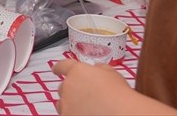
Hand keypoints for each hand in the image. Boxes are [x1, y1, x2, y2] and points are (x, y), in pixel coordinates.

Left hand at [53, 59, 176, 114]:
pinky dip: (73, 114)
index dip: (59, 68)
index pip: (63, 66)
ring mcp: (65, 104)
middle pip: (64, 87)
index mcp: (77, 71)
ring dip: (71, 105)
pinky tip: (86, 114)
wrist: (120, 113)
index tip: (55, 70)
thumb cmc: (119, 94)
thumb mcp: (112, 74)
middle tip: (85, 97)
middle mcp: (67, 86)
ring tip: (86, 109)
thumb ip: (100, 69)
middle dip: (71, 91)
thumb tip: (96, 68)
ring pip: (63, 104)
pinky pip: (66, 114)